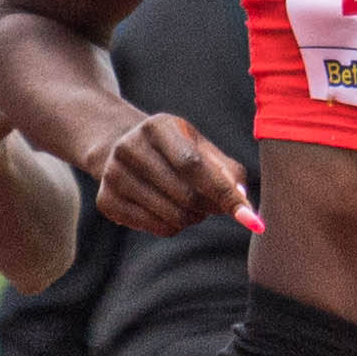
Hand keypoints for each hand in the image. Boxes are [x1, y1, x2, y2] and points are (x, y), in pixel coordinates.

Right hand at [83, 111, 249, 238]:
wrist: (119, 147)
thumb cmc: (174, 150)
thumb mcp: (201, 148)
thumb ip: (228, 172)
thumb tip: (242, 202)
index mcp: (158, 127)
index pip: (194, 165)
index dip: (224, 192)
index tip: (250, 218)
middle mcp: (130, 147)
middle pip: (186, 196)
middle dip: (209, 208)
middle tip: (212, 205)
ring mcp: (113, 174)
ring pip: (172, 216)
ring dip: (192, 218)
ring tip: (189, 204)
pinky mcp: (106, 200)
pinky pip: (156, 228)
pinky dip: (173, 227)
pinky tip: (168, 211)